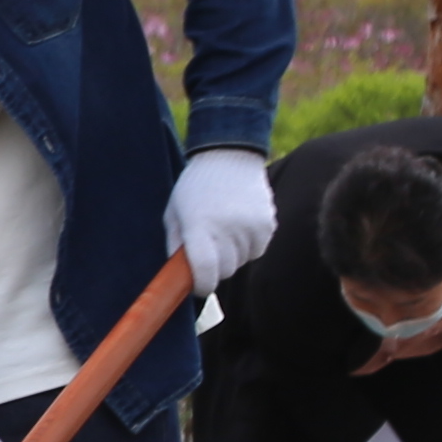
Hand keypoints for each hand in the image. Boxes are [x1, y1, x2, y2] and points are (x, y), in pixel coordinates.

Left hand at [168, 146, 277, 293]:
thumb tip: (180, 278)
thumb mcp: (174, 213)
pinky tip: (239, 224)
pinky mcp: (267, 224)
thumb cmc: (195, 187)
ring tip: (224, 229)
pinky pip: (257, 250)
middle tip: (208, 250)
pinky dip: (247, 245)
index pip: (205, 271)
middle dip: (215, 268)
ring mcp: (250, 227)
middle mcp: (227, 228)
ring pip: (241, 262)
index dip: (201, 285)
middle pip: (225, 271)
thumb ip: (175, 246)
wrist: (229, 155)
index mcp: (200, 225)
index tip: (198, 286)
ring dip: (232, 254)